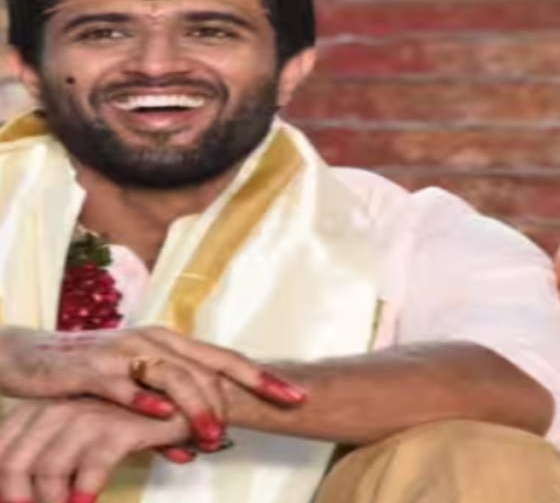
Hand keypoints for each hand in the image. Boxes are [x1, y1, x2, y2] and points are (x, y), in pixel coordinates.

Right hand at [0, 327, 305, 445]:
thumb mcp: (135, 398)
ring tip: (215, 435)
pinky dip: (143, 400)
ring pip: (174, 375)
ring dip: (197, 406)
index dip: (264, 378)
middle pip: (212, 364)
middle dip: (249, 389)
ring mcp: (124, 352)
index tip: (299, 396)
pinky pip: (123, 385)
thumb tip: (198, 451)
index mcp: (172, 344)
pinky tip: (161, 415)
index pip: (227, 359)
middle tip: (278, 411)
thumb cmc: (90, 379)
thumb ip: (167, 422)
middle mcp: (155, 341)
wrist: (28, 358)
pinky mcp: (92, 368)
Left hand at [0, 398, 201, 502]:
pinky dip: (84, 486)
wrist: (197, 399)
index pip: (6, 439)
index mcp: (53, 403)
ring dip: (47, 497)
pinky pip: (94, 461)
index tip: (9, 498)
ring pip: (51, 464)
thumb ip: (69, 452)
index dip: (1, 472)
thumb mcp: (98, 430)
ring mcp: (94, 413)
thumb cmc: (147, 418)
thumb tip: (26, 488)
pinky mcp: (124, 425)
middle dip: (12, 489)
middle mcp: (67, 404)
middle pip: (17, 455)